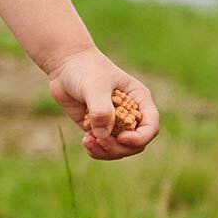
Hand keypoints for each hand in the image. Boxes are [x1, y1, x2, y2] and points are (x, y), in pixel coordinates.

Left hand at [46, 46, 159, 160]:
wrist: (65, 65)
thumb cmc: (85, 69)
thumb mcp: (95, 86)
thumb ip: (101, 109)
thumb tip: (103, 135)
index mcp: (139, 100)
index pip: (151, 126)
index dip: (140, 137)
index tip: (122, 137)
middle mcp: (130, 114)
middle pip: (136, 143)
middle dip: (119, 148)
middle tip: (100, 142)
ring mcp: (114, 122)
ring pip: (120, 149)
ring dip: (106, 151)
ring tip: (88, 142)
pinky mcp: (98, 128)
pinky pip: (103, 147)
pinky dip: (96, 150)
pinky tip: (85, 141)